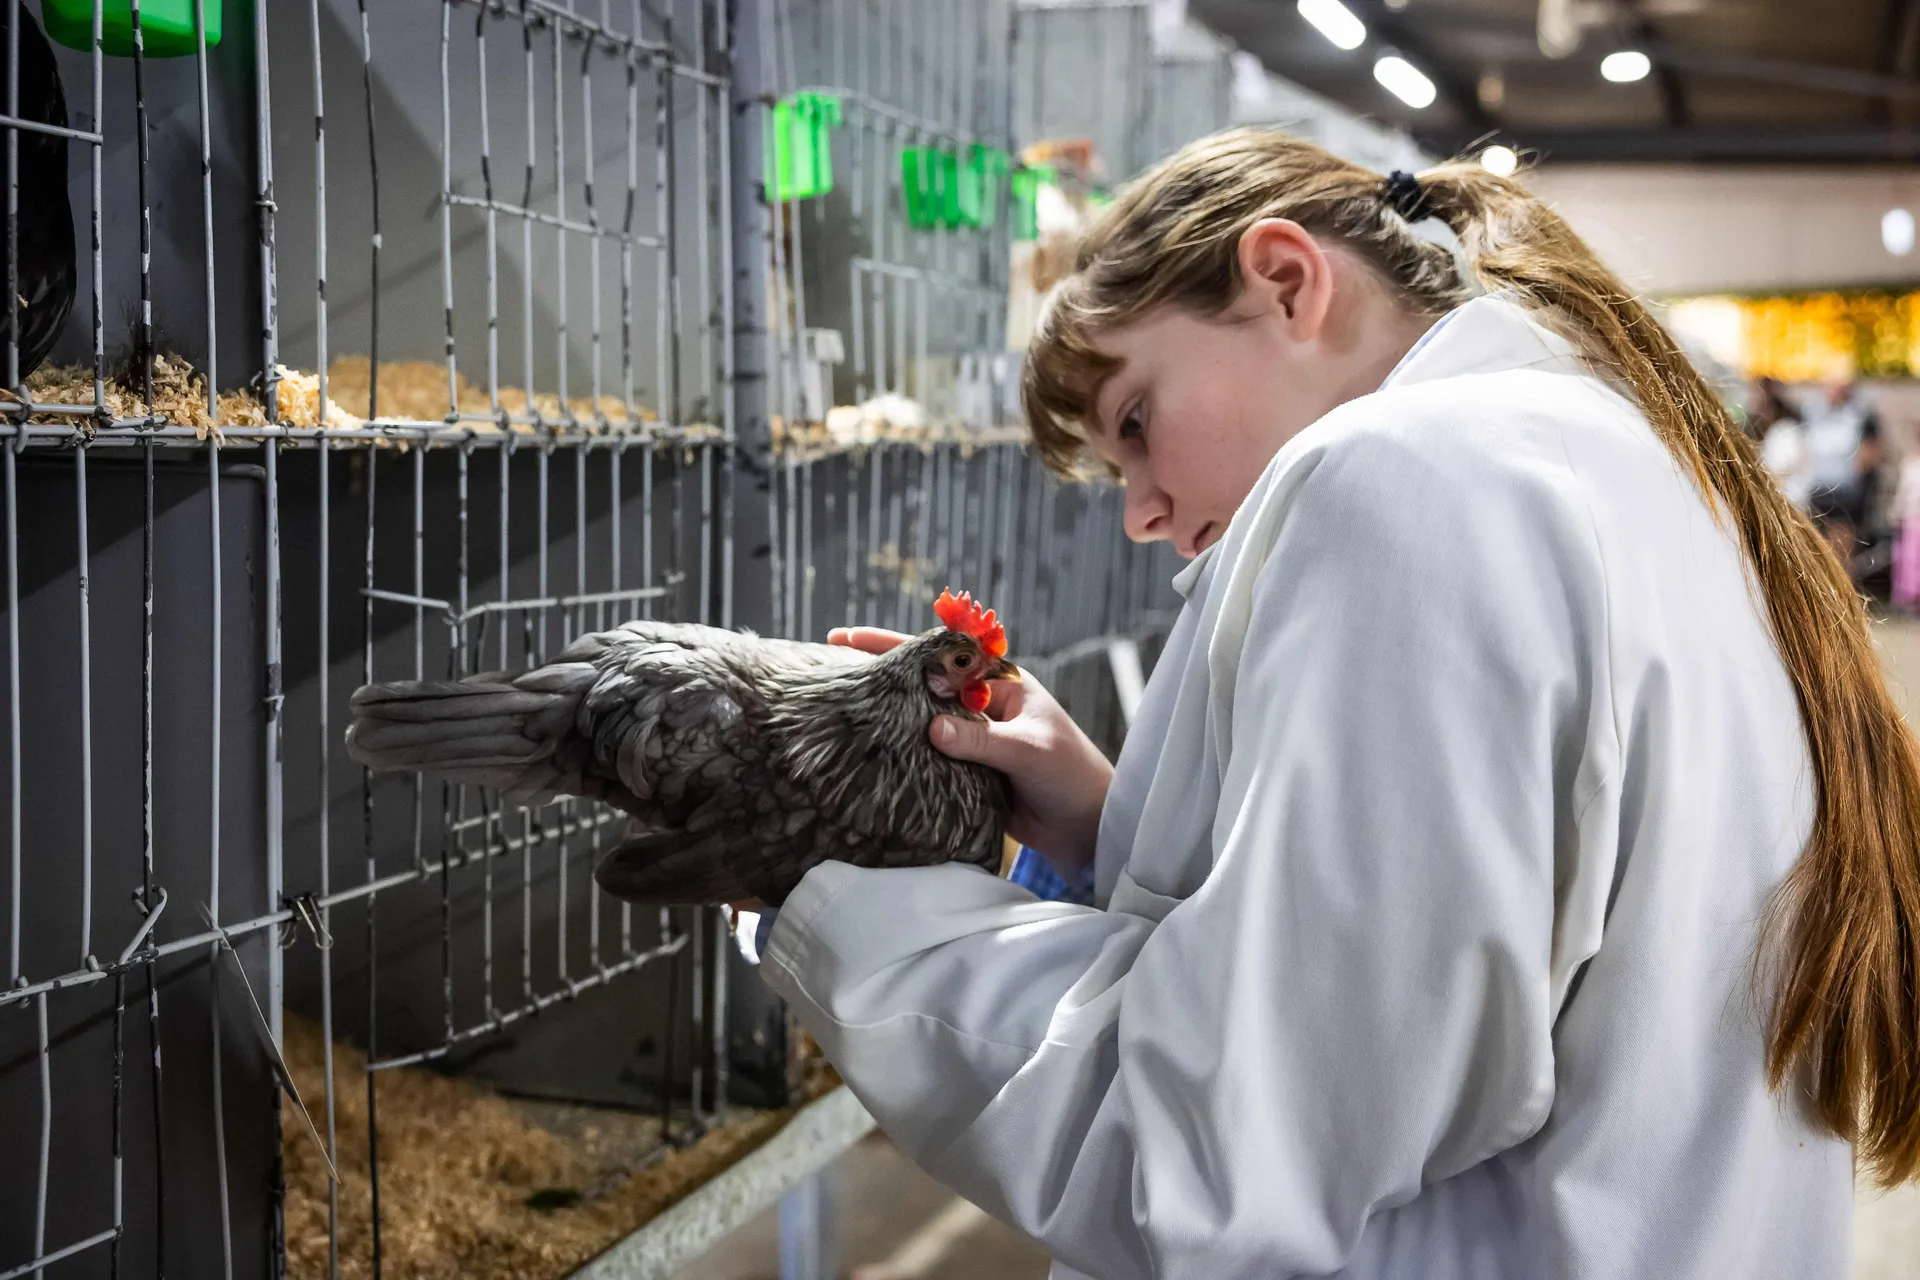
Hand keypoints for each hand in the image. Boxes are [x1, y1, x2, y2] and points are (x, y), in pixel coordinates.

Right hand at [829, 627, 1111, 873]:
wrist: (1087, 828)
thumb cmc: (1071, 776)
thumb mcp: (1028, 751)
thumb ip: (982, 740)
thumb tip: (933, 728)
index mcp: (998, 684)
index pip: (938, 656)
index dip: (893, 646)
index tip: (848, 640)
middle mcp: (979, 707)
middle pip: (919, 685)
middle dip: (878, 675)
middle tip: (826, 669)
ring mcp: (970, 740)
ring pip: (918, 721)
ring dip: (884, 716)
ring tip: (835, 708)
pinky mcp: (964, 773)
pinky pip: (924, 758)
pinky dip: (898, 754)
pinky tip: (867, 754)